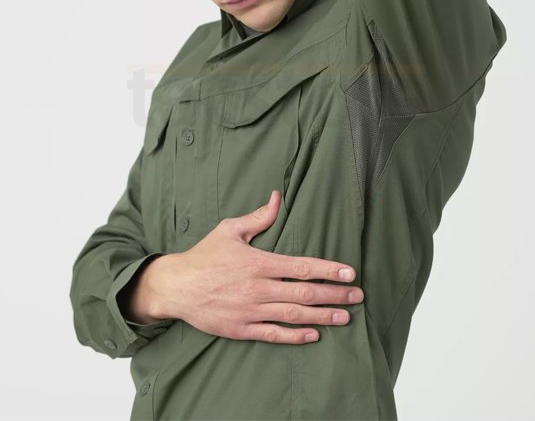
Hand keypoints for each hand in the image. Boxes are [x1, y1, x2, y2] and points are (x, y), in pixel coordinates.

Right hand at [126, 190, 363, 343]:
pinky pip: (274, 335)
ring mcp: (250, 311)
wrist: (176, 286)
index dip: (329, 270)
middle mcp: (258, 288)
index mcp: (258, 262)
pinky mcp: (241, 329)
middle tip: (357, 296)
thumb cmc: (204, 255)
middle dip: (335, 295)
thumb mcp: (229, 230)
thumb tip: (277, 197)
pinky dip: (295, 336)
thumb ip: (258, 217)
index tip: (350, 272)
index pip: (302, 267)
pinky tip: (313, 335)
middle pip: (305, 293)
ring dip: (323, 316)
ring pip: (294, 315)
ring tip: (345, 317)